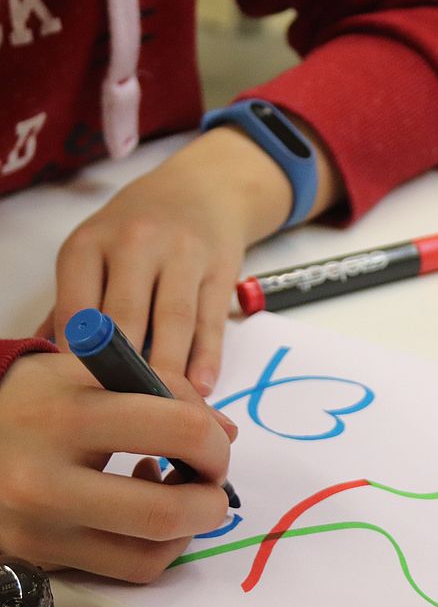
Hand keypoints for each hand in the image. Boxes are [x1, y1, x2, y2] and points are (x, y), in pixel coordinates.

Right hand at [0, 351, 237, 581]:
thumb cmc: (40, 396)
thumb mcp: (97, 370)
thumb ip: (168, 389)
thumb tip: (226, 434)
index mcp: (69, 416)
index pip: (179, 430)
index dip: (215, 442)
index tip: (215, 443)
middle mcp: (46, 480)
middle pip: (164, 512)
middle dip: (211, 501)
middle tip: (212, 482)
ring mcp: (39, 529)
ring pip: (149, 554)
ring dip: (188, 527)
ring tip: (178, 494)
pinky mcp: (39, 558)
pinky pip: (126, 570)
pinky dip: (156, 545)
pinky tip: (142, 511)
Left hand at [44, 127, 292, 394]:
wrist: (203, 188)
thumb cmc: (138, 230)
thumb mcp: (96, 251)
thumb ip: (74, 305)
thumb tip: (47, 367)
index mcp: (90, 244)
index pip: (79, 311)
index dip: (80, 361)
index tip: (84, 400)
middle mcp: (135, 243)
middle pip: (127, 319)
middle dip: (127, 373)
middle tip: (127, 417)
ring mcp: (182, 253)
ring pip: (173, 321)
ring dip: (171, 371)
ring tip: (169, 410)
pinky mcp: (220, 266)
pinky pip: (211, 319)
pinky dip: (207, 356)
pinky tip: (203, 386)